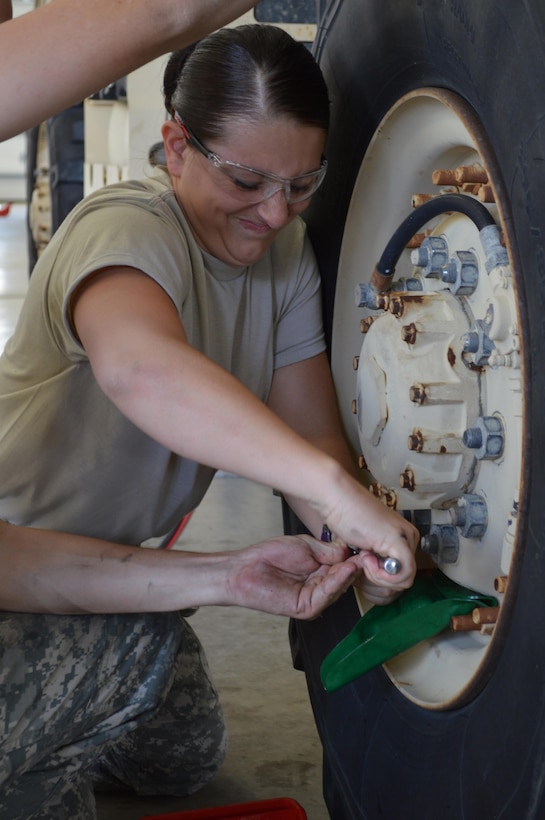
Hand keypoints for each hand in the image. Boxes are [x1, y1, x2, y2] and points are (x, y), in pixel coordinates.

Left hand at [228, 535, 362, 619]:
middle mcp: (321, 586)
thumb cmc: (270, 556)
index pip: (345, 566)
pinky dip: (339, 581)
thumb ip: (328, 550)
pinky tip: (347, 568)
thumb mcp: (306, 546)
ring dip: (350, 572)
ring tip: (360, 559)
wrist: (246, 569)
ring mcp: (315, 598)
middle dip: (357, 565)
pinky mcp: (307, 608)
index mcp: (322, 572)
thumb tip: (350, 551)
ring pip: (339, 586)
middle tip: (370, 554)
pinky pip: (328, 594)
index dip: (356, 557)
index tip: (369, 547)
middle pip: (346, 578)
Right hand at [321, 473, 418, 596]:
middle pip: (403, 581)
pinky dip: (380, 575)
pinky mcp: (400, 542)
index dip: (380, 580)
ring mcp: (407, 539)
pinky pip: (401, 575)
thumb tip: (384, 587)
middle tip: (361, 562)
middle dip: (378, 581)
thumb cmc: (345, 517)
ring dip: (377, 577)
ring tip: (362, 557)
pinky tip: (365, 558)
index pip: (401, 576)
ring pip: (403, 582)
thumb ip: (377, 562)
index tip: (362, 565)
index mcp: (404, 538)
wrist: (337, 498)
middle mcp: (410, 538)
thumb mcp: (365, 546)